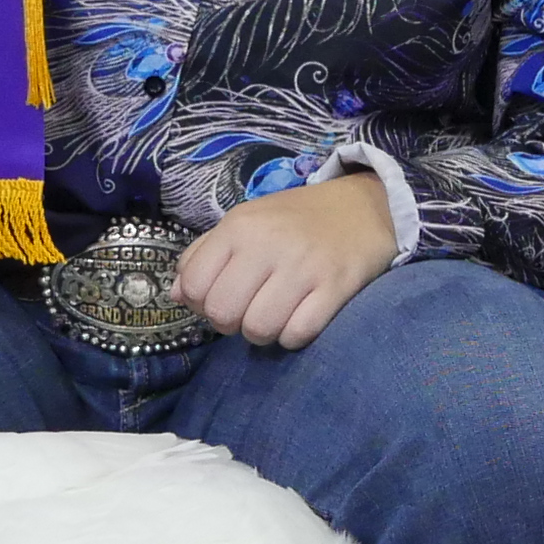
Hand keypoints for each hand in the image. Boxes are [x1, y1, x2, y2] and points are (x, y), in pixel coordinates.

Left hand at [170, 171, 395, 348]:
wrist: (366, 207)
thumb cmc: (297, 220)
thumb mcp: (246, 222)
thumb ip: (204, 254)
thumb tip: (176, 295)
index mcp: (239, 226)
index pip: (193, 285)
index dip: (201, 303)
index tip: (222, 297)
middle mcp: (267, 244)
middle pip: (223, 313)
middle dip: (232, 323)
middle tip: (251, 310)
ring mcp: (303, 266)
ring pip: (259, 329)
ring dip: (264, 333)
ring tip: (277, 315)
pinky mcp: (336, 287)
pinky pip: (298, 334)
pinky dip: (294, 336)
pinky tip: (301, 319)